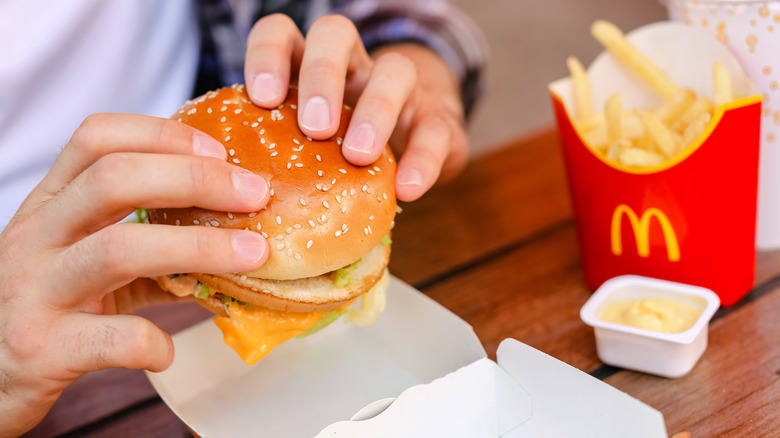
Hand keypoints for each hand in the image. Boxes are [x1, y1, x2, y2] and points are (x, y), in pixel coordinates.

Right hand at [0, 114, 269, 436]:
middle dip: (196, 180)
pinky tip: (172, 349)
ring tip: (252, 256)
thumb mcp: (90, 257)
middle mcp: (37, 235)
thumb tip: (241, 234)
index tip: (220, 151)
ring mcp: (35, 289)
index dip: (162, 134)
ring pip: (118, 249)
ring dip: (198, 248)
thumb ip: (152, 241)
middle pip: (114, 180)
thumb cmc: (51, 305)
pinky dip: (150, 341)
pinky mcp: (43, 347)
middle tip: (256, 195)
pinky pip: (107, 337)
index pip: (97, 138)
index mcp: (52, 203)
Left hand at [244, 14, 468, 201]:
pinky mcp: (436, 121)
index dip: (268, 56)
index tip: (262, 98)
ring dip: (375, 109)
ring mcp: (399, 90)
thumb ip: (272, 158)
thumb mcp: (302, 147)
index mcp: (308, 67)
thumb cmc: (338, 151)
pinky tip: (407, 189)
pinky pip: (436, 130)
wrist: (412, 145)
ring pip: (395, 69)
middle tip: (314, 127)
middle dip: (322, 76)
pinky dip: (422, 159)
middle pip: (336, 36)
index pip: (281, 35)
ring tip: (358, 155)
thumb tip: (227, 202)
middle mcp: (353, 66)